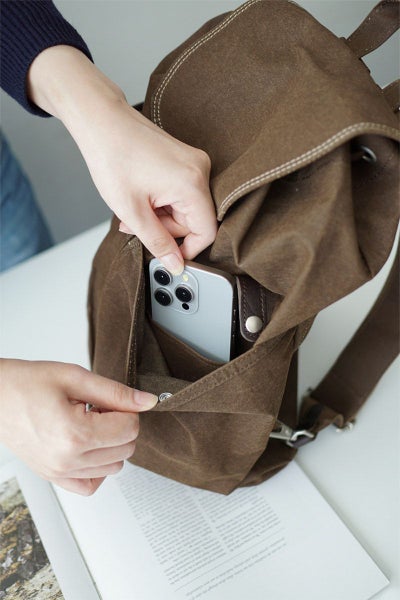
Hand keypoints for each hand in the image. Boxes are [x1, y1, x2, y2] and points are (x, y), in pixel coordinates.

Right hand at [0, 359, 157, 494]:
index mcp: (75, 434)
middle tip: (100, 408)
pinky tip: (88, 445)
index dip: (127, 410)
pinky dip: (98, 467)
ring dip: (111, 444)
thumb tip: (147, 402)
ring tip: (90, 423)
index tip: (111, 401)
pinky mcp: (54, 477)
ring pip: (115, 467)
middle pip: (126, 449)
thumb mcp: (75, 378)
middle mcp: (68, 460)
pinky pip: (91, 485)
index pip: (130, 428)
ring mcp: (60, 473)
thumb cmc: (26, 384)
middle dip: (121, 425)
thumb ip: (116, 392)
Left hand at [27, 46, 217, 273]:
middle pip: (195, 220)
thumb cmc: (112, 157)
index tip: (167, 254)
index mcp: (192, 184)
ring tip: (133, 210)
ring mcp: (194, 162)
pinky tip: (142, 197)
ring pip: (186, 207)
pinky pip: (181, 192)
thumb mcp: (132, 211)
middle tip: (136, 227)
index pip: (207, 232)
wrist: (101, 121)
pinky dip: (162, 201)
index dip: (188, 249)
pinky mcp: (185, 159)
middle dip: (166, 229)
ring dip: (161, 216)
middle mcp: (200, 170)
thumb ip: (158, 242)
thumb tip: (175, 265)